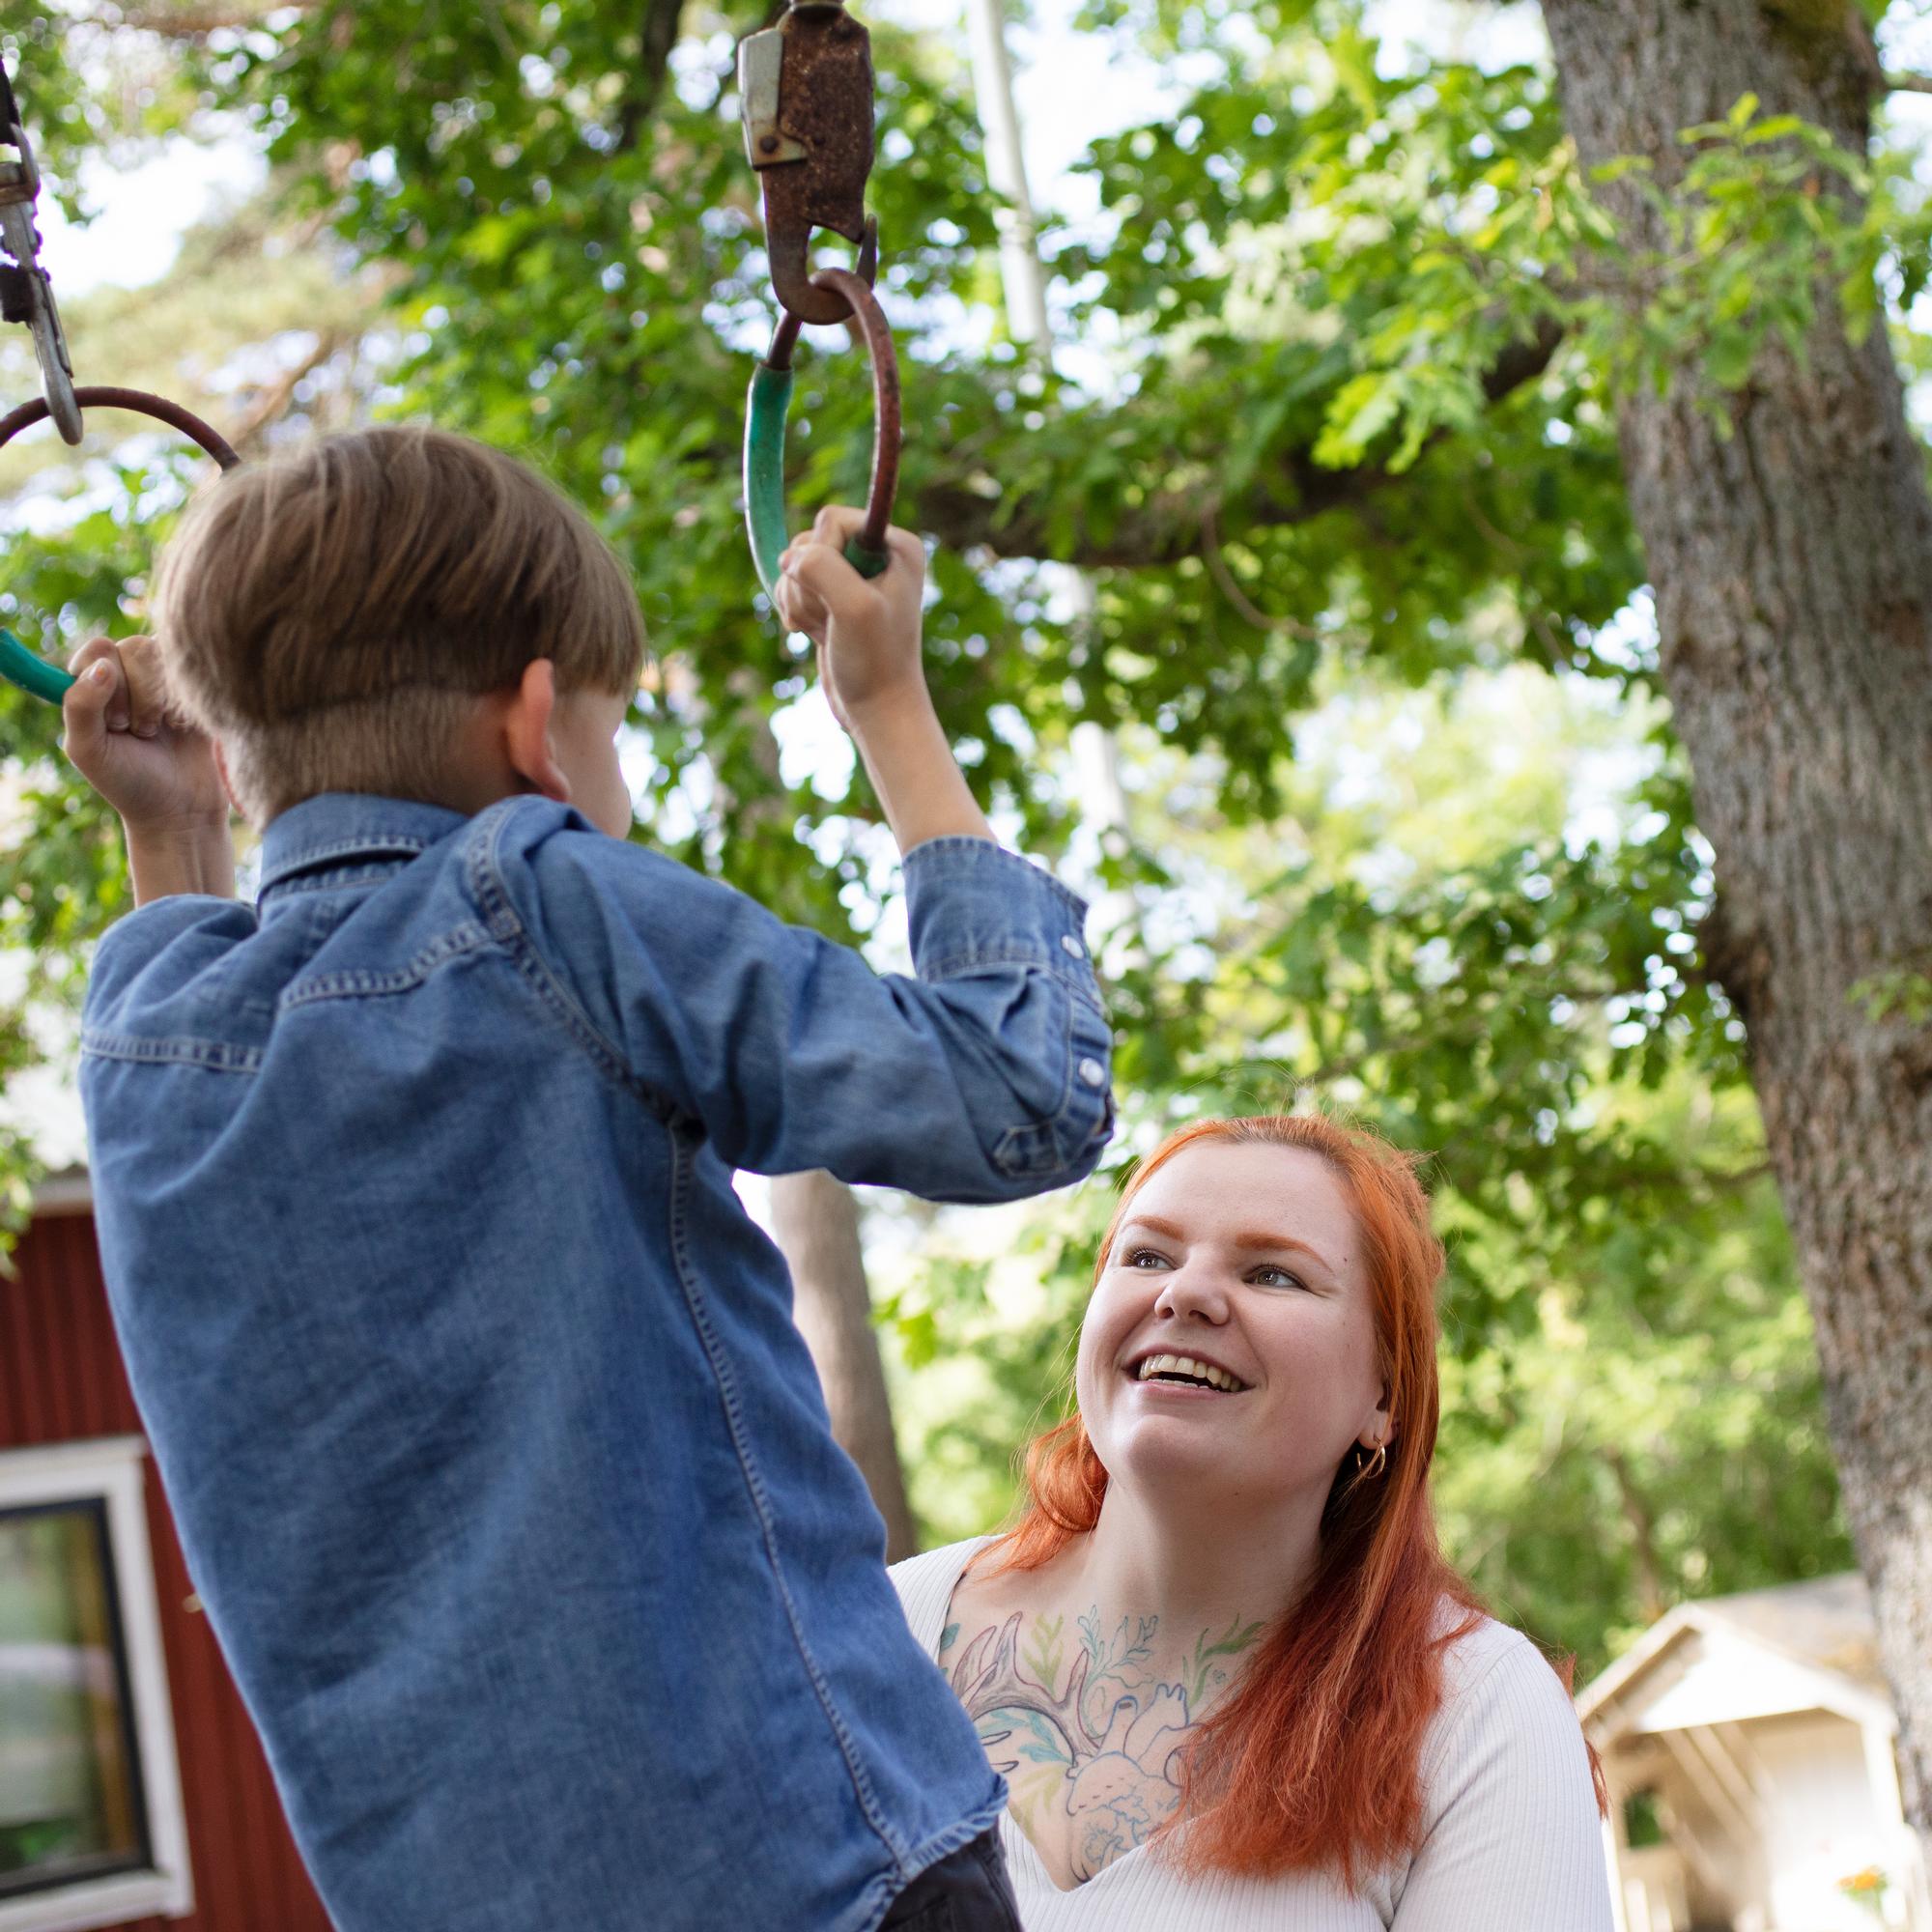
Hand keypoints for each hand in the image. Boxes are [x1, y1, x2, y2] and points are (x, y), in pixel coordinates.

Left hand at [62, 634, 228, 834]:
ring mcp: (166, 683)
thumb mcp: (88, 750)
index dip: (107, 680)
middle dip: (139, 697)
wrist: (181, 811)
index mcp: (95, 685)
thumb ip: (80, 705)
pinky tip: (185, 730)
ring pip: (167, 659)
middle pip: (135, 648)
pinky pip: (196, 674)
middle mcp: (130, 677)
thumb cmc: (128, 784)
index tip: (113, 722)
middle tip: (139, 732)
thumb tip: (102, 666)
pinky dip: (188, 705)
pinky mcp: (198, 692)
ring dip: (163, 701)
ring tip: (161, 731)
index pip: (99, 649)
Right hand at [774, 506, 927, 732]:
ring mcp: (853, 576)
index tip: (839, 593)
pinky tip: (818, 635)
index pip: (831, 519)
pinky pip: (793, 586)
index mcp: (896, 544)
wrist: (878, 708)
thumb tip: (790, 556)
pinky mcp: (833, 597)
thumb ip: (823, 567)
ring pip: (795, 565)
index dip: (821, 555)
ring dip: (799, 601)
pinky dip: (796, 612)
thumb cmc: (875, 661)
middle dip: (806, 584)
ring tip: (827, 630)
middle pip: (808, 541)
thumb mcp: (853, 608)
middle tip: (832, 619)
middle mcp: (877, 553)